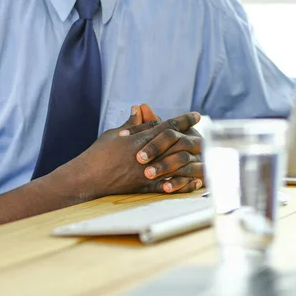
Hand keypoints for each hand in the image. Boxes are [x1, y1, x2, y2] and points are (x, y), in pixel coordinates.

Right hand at [57, 108, 201, 200]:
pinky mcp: (144, 187)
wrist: (87, 177)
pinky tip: (195, 182)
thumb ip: (132, 123)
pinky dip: (183, 183)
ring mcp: (146, 171)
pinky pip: (168, 185)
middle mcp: (147, 153)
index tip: (197, 115)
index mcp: (140, 138)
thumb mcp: (114, 133)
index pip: (167, 125)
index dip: (184, 119)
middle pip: (177, 143)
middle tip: (208, 134)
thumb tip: (139, 108)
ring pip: (176, 164)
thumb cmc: (98, 154)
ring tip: (208, 158)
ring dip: (193, 161)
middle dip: (193, 137)